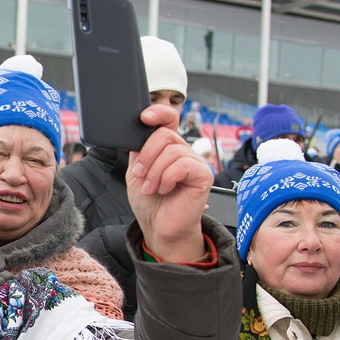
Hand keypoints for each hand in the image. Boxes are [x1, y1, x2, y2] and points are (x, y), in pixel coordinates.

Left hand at [127, 105, 212, 262]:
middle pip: (164, 134)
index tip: (144, 117)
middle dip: (146, 155)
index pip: (169, 118)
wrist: (158, 226)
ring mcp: (194, 161)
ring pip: (171, 150)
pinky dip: (167, 177)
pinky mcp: (203, 174)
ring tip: (152, 188)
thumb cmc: (150, 201)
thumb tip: (135, 130)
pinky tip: (165, 189)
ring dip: (154, 172)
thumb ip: (138, 149)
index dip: (158, 112)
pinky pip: (182, 164)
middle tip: (141, 175)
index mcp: (166, 147)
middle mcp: (183, 150)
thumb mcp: (137, 170)